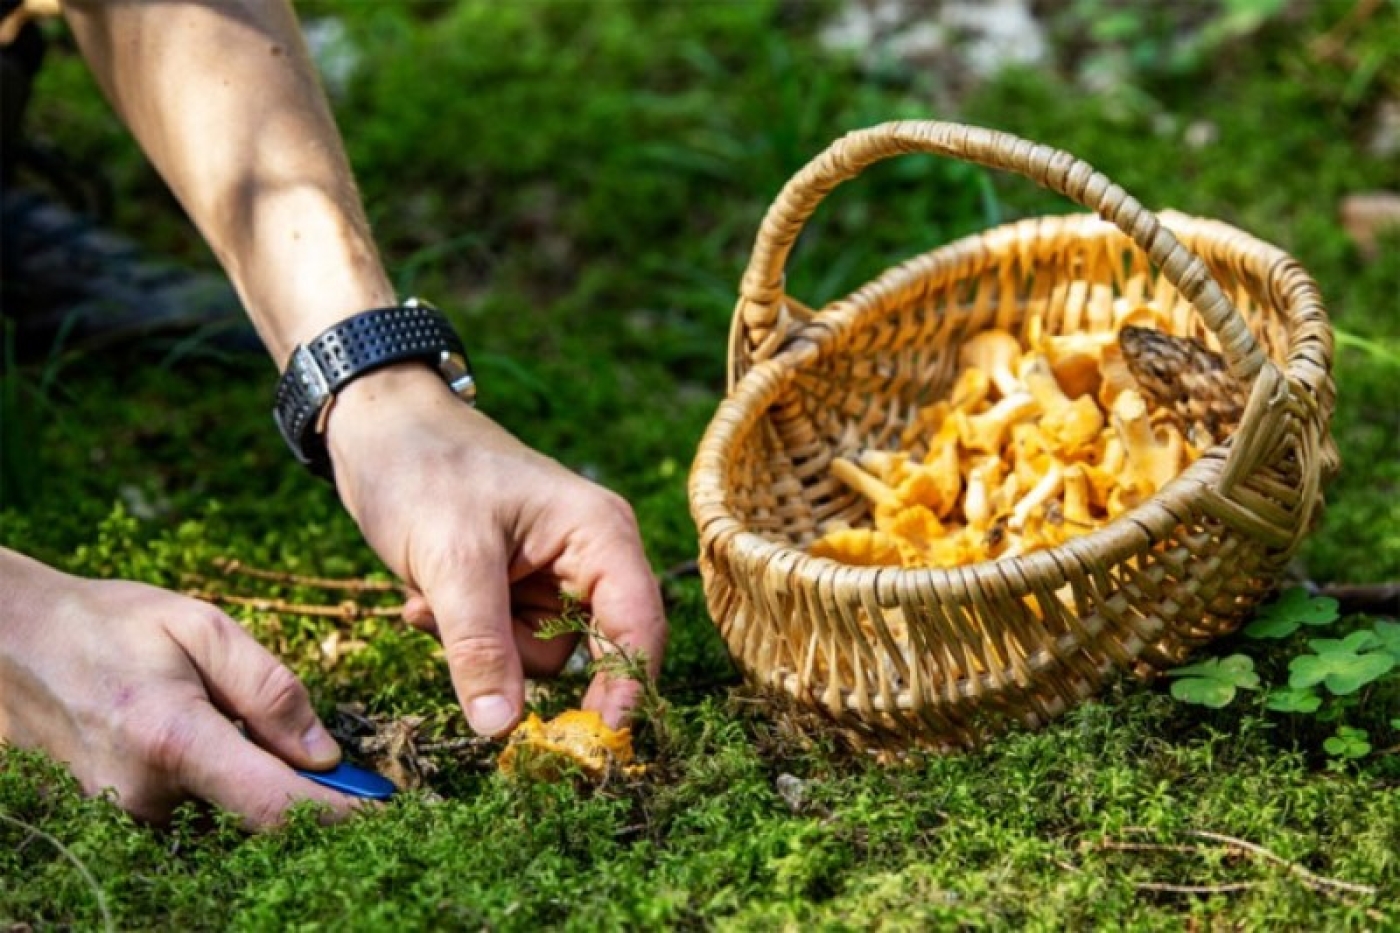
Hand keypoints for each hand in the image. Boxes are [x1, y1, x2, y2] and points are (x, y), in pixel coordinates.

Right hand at [0, 551, 357, 827]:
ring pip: (228, 815)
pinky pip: (198, 812)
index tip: (391, 812)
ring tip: (252, 725)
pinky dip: (228, 785)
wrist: (15, 643)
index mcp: (174, 741)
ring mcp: (128, 816)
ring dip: (264, 782)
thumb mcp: (203, 629)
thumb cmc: (111, 624)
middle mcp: (147, 796)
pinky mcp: (120, 819)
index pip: (276, 807)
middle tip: (350, 764)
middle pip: (259, 816)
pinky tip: (222, 739)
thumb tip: (326, 755)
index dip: (341, 816)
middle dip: (311, 793)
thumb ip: (271, 690)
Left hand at [326, 364, 667, 737]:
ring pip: (537, 654)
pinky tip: (425, 598)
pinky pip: (504, 642)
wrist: (375, 429)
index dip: (624, 689)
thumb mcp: (451, 560)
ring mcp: (554, 573)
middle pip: (588, 650)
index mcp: (600, 534)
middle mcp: (591, 556)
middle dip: (519, 658)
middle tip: (470, 663)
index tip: (592, 745)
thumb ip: (480, 647)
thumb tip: (502, 730)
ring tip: (429, 602)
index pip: (638, 627)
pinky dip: (464, 635)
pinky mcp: (517, 586)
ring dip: (479, 647)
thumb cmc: (424, 468)